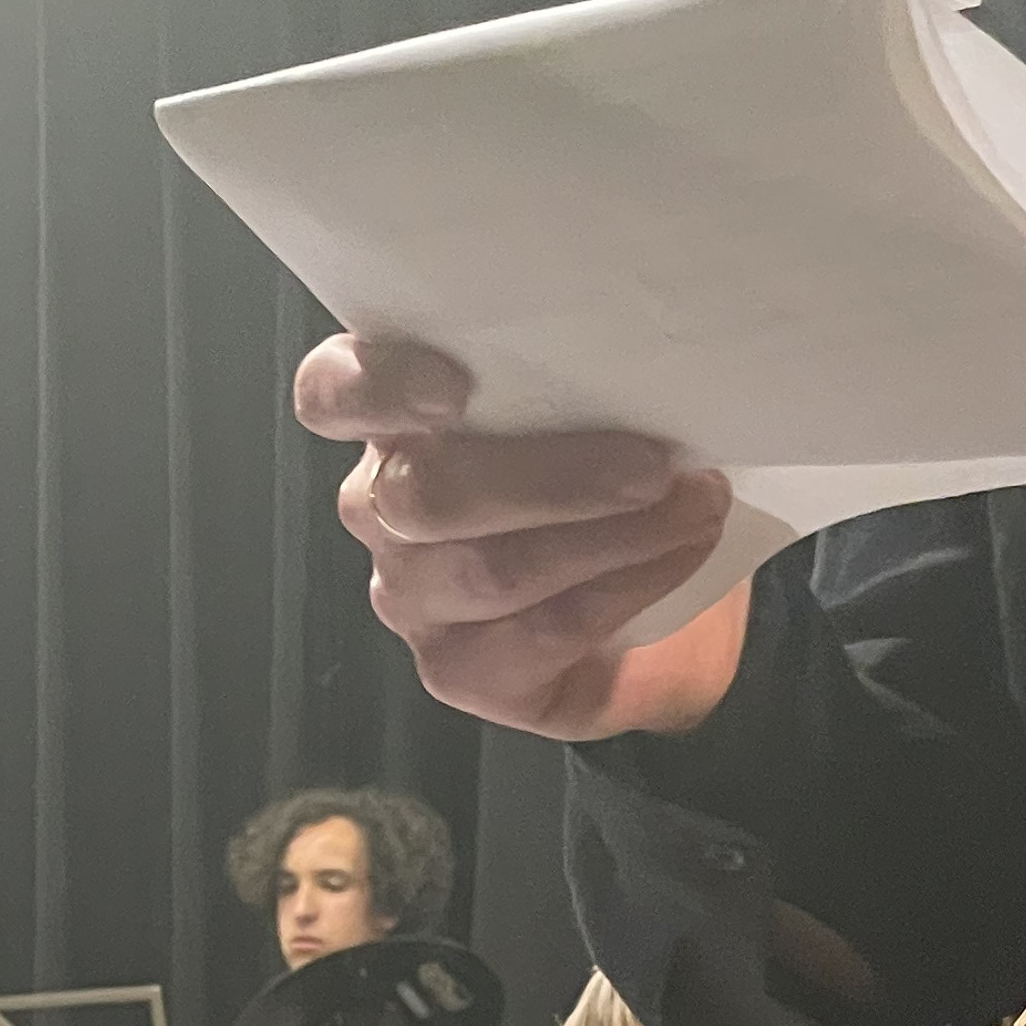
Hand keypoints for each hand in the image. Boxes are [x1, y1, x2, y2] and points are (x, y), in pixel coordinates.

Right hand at [295, 335, 750, 740]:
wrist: (654, 610)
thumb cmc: (608, 476)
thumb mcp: (588, 407)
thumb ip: (576, 377)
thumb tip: (644, 356)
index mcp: (395, 420)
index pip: (333, 393)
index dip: (381, 387)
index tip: (454, 386)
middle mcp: (382, 506)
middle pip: (424, 492)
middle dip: (551, 478)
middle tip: (654, 464)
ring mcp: (410, 594)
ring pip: (489, 569)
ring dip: (612, 536)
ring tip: (693, 504)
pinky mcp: (456, 669)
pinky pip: (542, 630)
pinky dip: (629, 584)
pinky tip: (684, 550)